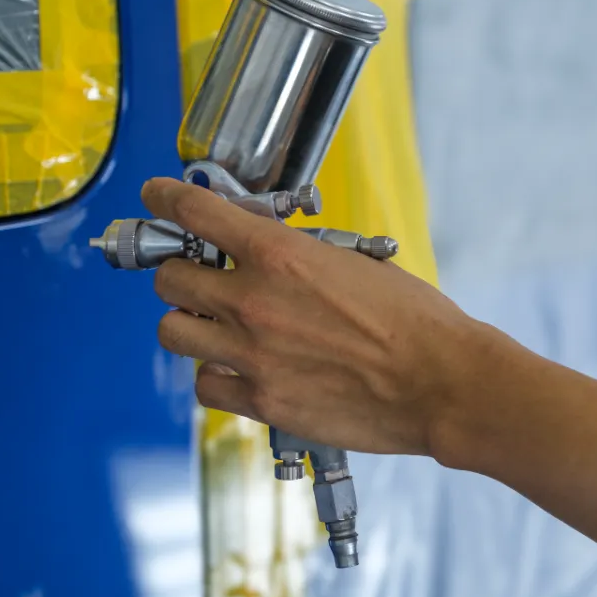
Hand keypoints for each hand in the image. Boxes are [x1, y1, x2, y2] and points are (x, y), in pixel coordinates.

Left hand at [141, 177, 480, 456]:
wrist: (439, 381)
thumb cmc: (412, 320)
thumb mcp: (354, 261)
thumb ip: (300, 255)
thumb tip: (269, 252)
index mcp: (280, 255)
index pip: (196, 212)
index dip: (166, 199)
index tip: (156, 197)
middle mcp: (253, 301)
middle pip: (169, 278)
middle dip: (180, 273)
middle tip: (198, 276)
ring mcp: (252, 353)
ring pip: (173, 331)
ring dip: (187, 322)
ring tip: (213, 325)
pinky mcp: (262, 399)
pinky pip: (205, 384)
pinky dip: (214, 375)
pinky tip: (237, 369)